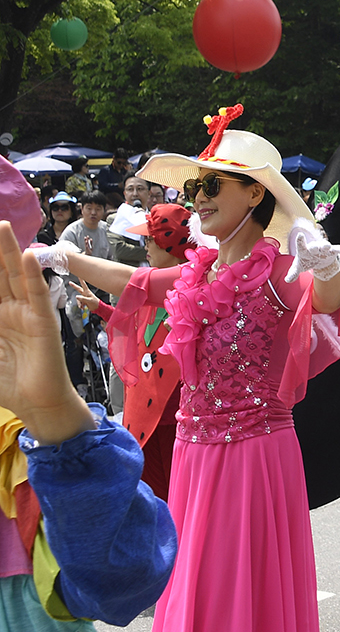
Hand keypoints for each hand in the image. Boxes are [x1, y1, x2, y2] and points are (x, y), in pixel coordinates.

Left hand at [0, 223, 94, 443]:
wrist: (37, 405)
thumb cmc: (8, 385)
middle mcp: (9, 310)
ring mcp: (27, 313)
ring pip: (14, 276)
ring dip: (8, 251)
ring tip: (2, 226)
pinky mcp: (44, 322)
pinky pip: (38, 294)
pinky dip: (32, 275)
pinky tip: (27, 255)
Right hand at [67, 278, 101, 312]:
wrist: (97, 308)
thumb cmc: (95, 303)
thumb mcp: (89, 301)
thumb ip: (82, 298)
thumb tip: (77, 296)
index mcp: (87, 292)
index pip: (84, 285)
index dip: (81, 281)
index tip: (79, 276)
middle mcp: (85, 294)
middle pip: (79, 289)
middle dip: (74, 286)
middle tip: (70, 282)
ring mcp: (84, 297)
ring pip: (78, 298)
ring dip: (79, 303)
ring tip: (82, 306)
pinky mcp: (84, 301)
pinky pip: (79, 302)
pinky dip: (80, 305)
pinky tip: (83, 307)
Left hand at [286, 219, 339, 282]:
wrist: (317, 261)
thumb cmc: (306, 261)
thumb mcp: (298, 267)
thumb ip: (292, 273)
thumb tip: (287, 280)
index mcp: (304, 250)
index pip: (301, 245)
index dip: (300, 240)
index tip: (300, 235)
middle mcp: (313, 248)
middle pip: (314, 246)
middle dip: (315, 247)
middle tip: (314, 248)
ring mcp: (323, 249)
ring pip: (324, 246)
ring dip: (326, 246)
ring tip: (327, 247)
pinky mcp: (331, 252)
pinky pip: (335, 249)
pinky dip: (338, 248)